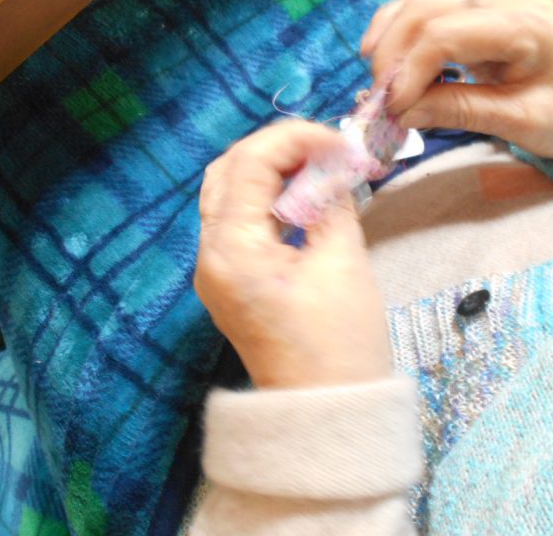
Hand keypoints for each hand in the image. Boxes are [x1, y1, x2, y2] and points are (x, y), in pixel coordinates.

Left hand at [194, 121, 392, 388]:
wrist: (323, 412)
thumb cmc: (339, 344)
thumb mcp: (343, 260)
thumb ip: (331, 200)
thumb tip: (331, 162)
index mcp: (232, 248)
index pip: (250, 163)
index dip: (295, 139)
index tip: (338, 142)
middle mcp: (209, 253)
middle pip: (228, 171)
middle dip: (277, 149)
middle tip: (327, 149)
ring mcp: (212, 268)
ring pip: (227, 192)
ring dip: (269, 171)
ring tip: (319, 166)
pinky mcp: (227, 279)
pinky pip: (236, 220)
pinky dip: (265, 198)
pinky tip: (302, 196)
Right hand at [361, 0, 552, 160]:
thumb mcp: (524, 124)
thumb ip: (461, 111)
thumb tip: (400, 113)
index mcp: (527, 26)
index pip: (444, 34)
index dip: (407, 72)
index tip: (391, 111)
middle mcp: (507, 0)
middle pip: (424, 10)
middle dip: (391, 57)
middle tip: (377, 103)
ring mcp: (493, 0)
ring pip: (419, 4)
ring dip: (389, 41)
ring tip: (377, 84)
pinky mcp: (481, 11)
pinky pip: (428, 12)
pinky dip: (400, 35)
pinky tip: (386, 62)